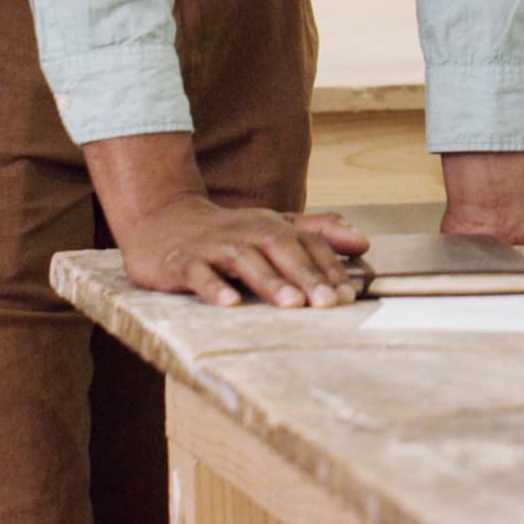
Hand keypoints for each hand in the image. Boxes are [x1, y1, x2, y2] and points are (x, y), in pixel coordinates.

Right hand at [85, 128, 368, 308]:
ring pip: (244, 261)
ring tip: (292, 304)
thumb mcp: (273, 226)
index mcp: (270, 226)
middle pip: (280, 249)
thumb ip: (317, 232)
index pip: (307, 243)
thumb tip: (363, 240)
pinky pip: (198, 274)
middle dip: (306, 276)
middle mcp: (245, 232)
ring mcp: (212, 246)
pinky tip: (229, 303)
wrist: (161, 219)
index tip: (349, 295)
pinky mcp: (180, 262)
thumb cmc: (227, 232)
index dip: (329, 267)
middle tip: (328, 303)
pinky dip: (214, 287)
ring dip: (270, 281)